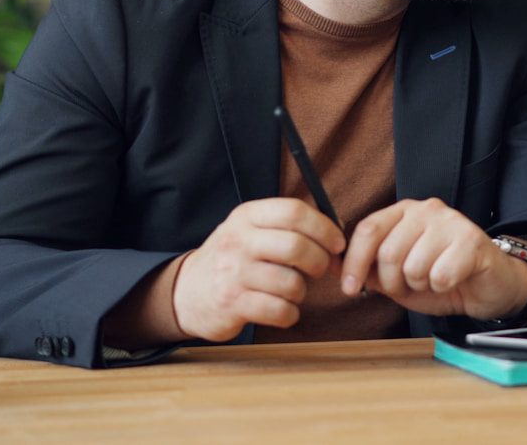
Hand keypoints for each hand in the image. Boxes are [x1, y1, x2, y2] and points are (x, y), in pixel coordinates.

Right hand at [172, 198, 344, 341]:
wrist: (187, 292)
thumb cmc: (233, 259)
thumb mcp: (252, 231)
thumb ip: (291, 227)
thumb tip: (339, 230)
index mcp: (247, 216)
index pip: (294, 211)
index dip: (324, 227)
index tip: (337, 243)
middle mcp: (238, 241)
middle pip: (296, 246)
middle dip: (319, 261)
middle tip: (320, 270)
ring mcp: (233, 273)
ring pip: (291, 282)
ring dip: (302, 291)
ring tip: (293, 291)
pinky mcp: (232, 304)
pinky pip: (279, 310)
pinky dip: (290, 314)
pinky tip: (283, 310)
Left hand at [339, 198, 526, 320]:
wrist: (487, 286)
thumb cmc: (442, 278)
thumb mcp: (398, 277)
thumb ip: (369, 270)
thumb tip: (334, 267)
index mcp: (404, 212)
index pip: (368, 229)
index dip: (354, 262)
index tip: (349, 289)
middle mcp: (426, 209)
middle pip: (388, 252)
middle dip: (393, 282)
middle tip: (410, 286)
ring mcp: (451, 222)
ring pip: (413, 267)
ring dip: (420, 285)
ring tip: (434, 280)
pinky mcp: (472, 240)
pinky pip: (440, 275)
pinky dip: (443, 287)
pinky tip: (453, 280)